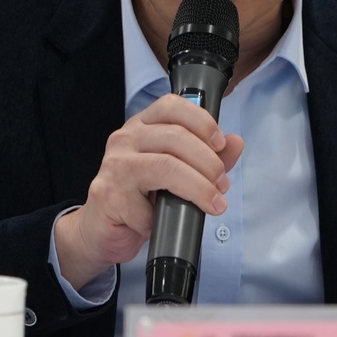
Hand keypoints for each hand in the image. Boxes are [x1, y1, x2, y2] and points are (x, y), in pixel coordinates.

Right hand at [55, 94, 243, 289]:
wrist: (101, 230)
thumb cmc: (139, 199)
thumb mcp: (178, 174)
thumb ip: (207, 157)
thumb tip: (235, 142)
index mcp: (142, 127)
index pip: (172, 105)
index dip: (202, 121)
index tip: (221, 144)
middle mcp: (124, 139)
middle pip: (175, 137)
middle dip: (208, 163)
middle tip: (221, 185)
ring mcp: (114, 166)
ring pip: (166, 166)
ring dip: (198, 187)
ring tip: (212, 203)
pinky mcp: (108, 195)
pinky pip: (149, 206)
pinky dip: (166, 218)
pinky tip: (167, 223)